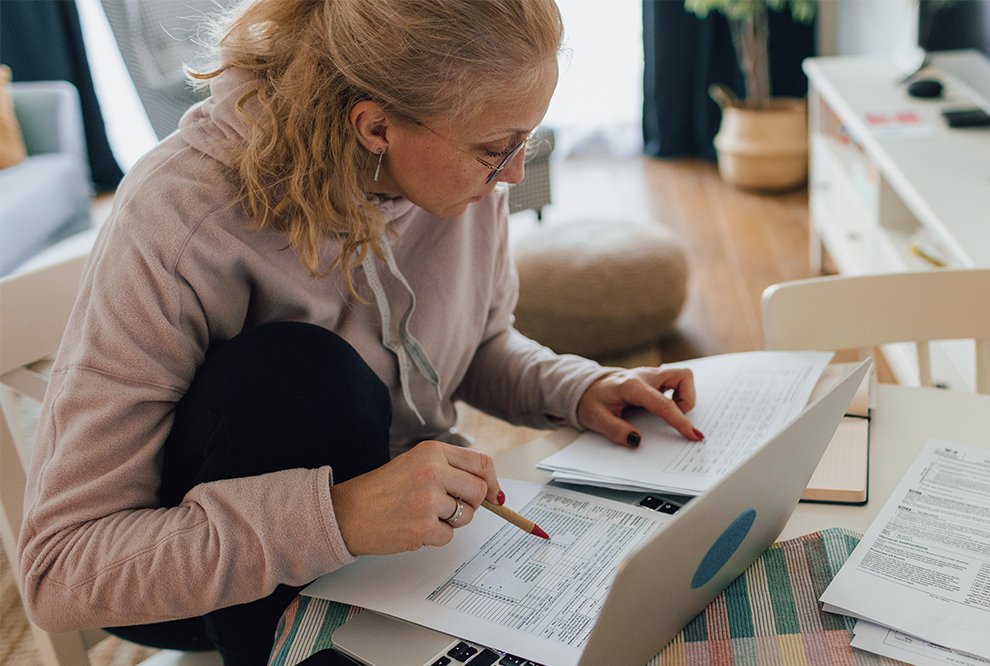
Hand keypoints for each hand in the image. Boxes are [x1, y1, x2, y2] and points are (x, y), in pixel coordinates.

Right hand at [328, 440, 501, 555]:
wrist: (347, 513)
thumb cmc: (382, 489)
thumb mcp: (416, 464)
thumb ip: (451, 470)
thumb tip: (491, 490)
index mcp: (432, 451)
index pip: (481, 462)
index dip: (492, 480)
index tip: (492, 494)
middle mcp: (432, 471)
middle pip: (478, 490)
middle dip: (471, 504)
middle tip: (449, 507)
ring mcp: (427, 500)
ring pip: (465, 515)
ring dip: (451, 521)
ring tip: (424, 514)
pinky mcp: (422, 527)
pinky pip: (448, 536)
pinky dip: (435, 536)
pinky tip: (414, 526)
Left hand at [577, 367, 701, 446]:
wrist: (586, 386)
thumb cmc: (592, 400)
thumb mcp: (595, 418)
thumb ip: (615, 430)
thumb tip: (636, 440)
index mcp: (632, 386)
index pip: (663, 403)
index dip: (679, 420)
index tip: (693, 435)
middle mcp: (646, 376)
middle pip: (683, 376)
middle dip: (688, 399)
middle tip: (676, 418)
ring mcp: (652, 375)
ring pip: (682, 377)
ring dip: (683, 397)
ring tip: (668, 414)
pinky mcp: (655, 378)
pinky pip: (676, 382)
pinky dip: (678, 395)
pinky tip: (664, 407)